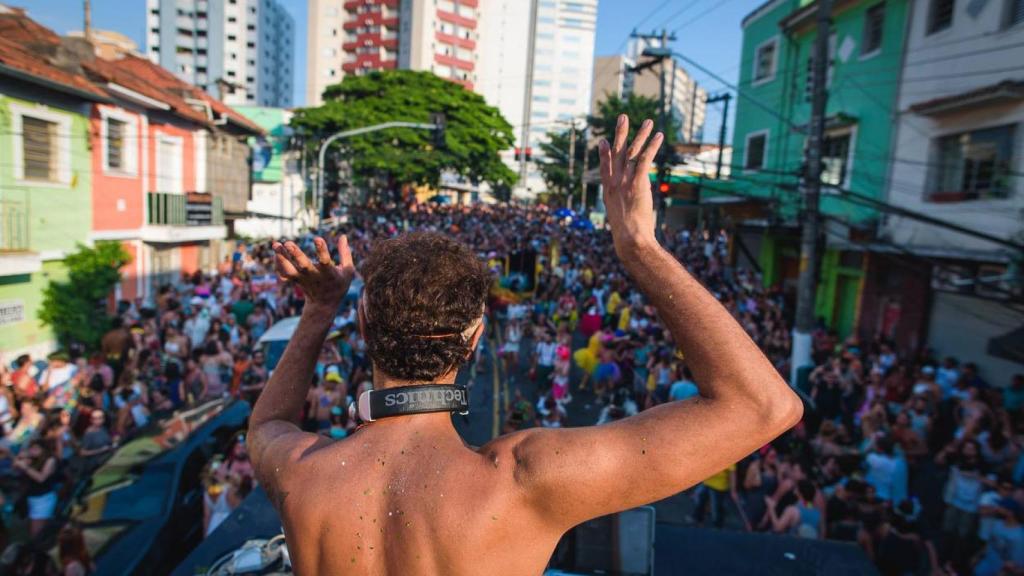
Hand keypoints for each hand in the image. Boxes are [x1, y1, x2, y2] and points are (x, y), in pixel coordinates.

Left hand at [273, 236, 354, 309]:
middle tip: (288, 243)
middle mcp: (314, 276)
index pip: (325, 261)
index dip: (321, 250)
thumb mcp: (347, 271)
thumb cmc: (338, 284)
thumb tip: (343, 236)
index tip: (317, 238)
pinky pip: (284, 273)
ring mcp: (303, 279)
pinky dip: (278, 263)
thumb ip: (345, 253)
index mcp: (329, 274)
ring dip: (281, 257)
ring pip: (290, 269)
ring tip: (275, 244)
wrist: (324, 304)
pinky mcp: (295, 280)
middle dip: (296, 254)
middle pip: (303, 265)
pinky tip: (276, 252)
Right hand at [598, 115, 663, 256]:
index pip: (605, 167)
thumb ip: (622, 208)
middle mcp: (615, 182)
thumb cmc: (627, 235)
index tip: (603, 141)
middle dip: (620, 134)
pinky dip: (652, 146)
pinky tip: (658, 136)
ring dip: (641, 135)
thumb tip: (626, 210)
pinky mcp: (637, 183)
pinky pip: (645, 160)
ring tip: (647, 121)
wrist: (629, 239)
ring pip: (633, 152)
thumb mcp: (619, 219)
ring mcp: (625, 182)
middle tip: (622, 117)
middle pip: (618, 153)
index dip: (604, 153)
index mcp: (609, 191)